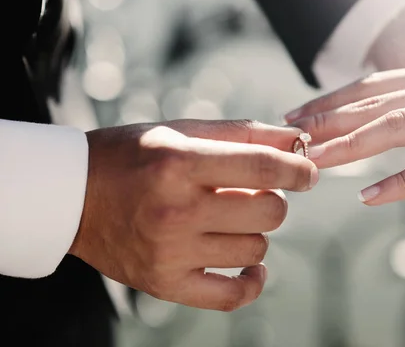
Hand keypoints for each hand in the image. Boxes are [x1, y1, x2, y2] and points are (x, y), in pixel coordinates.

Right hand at [68, 119, 317, 310]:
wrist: (72, 196)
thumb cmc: (131, 156)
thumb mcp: (181, 132)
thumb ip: (242, 133)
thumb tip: (295, 141)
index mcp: (180, 163)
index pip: (261, 167)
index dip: (298, 169)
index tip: (309, 172)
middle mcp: (176, 210)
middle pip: (268, 212)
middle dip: (273, 199)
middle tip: (251, 193)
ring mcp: (170, 252)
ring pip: (255, 248)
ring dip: (256, 232)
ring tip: (231, 220)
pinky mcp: (165, 283)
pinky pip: (232, 296)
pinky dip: (252, 282)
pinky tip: (251, 266)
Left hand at [289, 60, 404, 204]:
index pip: (374, 86)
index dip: (331, 100)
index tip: (297, 117)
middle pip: (375, 104)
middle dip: (327, 123)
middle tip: (288, 141)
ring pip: (396, 128)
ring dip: (349, 147)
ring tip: (313, 165)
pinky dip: (400, 182)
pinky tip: (369, 196)